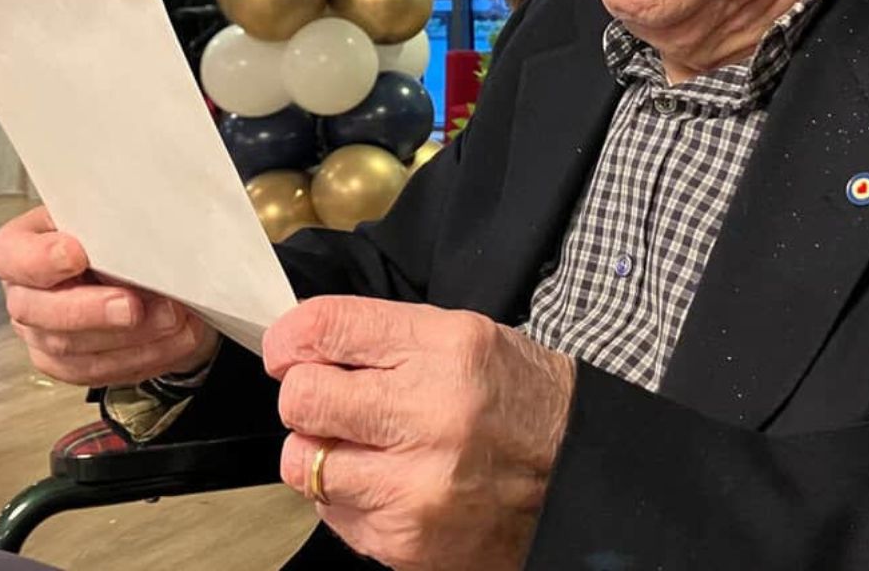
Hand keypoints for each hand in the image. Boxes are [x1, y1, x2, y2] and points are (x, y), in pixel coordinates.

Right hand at [0, 205, 218, 385]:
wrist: (150, 277)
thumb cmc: (120, 237)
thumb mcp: (111, 216)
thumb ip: (108, 224)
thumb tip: (133, 238)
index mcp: (21, 245)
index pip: (8, 255)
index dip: (39, 259)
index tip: (77, 254)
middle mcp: (24, 294)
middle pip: (35, 311)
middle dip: (90, 310)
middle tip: (133, 305)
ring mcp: (41, 334)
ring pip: (70, 349)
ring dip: (128, 337)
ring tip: (171, 318)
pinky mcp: (68, 365)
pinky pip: (96, 371)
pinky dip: (140, 356)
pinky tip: (170, 339)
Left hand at [263, 297, 576, 569]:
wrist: (578, 479)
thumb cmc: (516, 401)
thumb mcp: (462, 338)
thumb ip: (382, 337)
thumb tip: (299, 346)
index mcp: (446, 349)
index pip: (325, 328)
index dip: (290, 340)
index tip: (290, 350)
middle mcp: (430, 416)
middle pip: (302, 399)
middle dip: (304, 397)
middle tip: (328, 401)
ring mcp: (415, 486)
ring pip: (303, 463)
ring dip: (321, 452)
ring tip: (363, 447)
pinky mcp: (404, 540)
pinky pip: (331, 512)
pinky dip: (347, 496)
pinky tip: (388, 483)